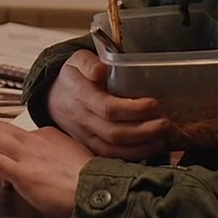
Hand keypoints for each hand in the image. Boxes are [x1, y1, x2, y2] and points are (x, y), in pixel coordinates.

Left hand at [0, 122, 91, 217]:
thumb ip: (56, 158)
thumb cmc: (91, 182)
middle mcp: (36, 140)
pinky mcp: (24, 173)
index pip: (18, 133)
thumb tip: (45, 169)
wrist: (98, 191)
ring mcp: (29, 155)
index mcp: (48, 136)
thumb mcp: (74, 159)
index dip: (9, 150)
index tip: (10, 166)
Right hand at [47, 50, 168, 159]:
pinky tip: (150, 149)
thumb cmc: (73, 77)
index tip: (153, 104)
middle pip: (114, 133)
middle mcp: (83, 120)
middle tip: (165, 124)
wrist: (53, 98)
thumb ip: (88, 62)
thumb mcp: (76, 60)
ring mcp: (85, 136)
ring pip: (113, 150)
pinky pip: (110, 157)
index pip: (108, 108)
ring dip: (141, 147)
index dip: (133, 109)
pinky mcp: (90, 147)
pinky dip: (132, 157)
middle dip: (143, 131)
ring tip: (162, 138)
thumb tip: (100, 70)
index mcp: (81, 96)